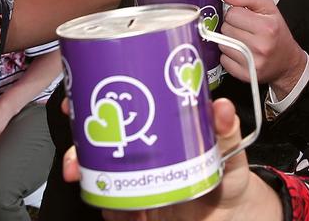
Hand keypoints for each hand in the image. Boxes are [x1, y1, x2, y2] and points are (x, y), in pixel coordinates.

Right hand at [62, 98, 251, 220]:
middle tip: (76, 154)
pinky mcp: (139, 209)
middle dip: (78, 146)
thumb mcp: (229, 148)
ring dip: (87, 178)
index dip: (91, 101)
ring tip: (90, 182)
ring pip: (99, 175)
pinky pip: (114, 208)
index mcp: (156, 129)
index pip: (117, 109)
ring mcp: (137, 181)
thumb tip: (222, 108)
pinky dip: (109, 209)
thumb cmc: (227, 175)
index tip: (77, 99)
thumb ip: (226, 130)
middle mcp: (140, 154)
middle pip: (96, 143)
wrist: (232, 215)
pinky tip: (113, 209)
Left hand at [219, 0, 306, 95]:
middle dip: (232, 26)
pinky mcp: (245, 74)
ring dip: (229, 41)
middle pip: (226, 28)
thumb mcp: (268, 8)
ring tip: (243, 41)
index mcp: (267, 27)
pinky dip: (228, 55)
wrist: (287, 61)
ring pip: (222, 44)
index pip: (232, 13)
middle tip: (245, 30)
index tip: (243, 17)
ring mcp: (252, 62)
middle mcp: (260, 45)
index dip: (236, 13)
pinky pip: (223, 60)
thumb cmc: (277, 33)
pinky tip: (240, 53)